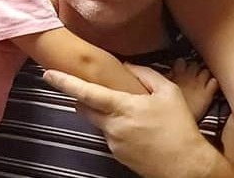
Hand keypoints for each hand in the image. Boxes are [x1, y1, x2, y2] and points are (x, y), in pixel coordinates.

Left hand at [44, 64, 213, 177]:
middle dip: (83, 98)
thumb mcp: (169, 92)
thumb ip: (145, 74)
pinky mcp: (116, 155)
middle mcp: (112, 126)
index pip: (86, 92)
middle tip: (95, 90)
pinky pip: (110, 136)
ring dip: (107, 115)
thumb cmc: (179, 127)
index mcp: (122, 107)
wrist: (186, 167)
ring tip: (135, 116)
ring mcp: (112, 143)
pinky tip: (138, 130)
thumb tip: (127, 65)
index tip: (48, 74)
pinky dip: (117, 129)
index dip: (65, 82)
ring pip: (99, 122)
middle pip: (84, 108)